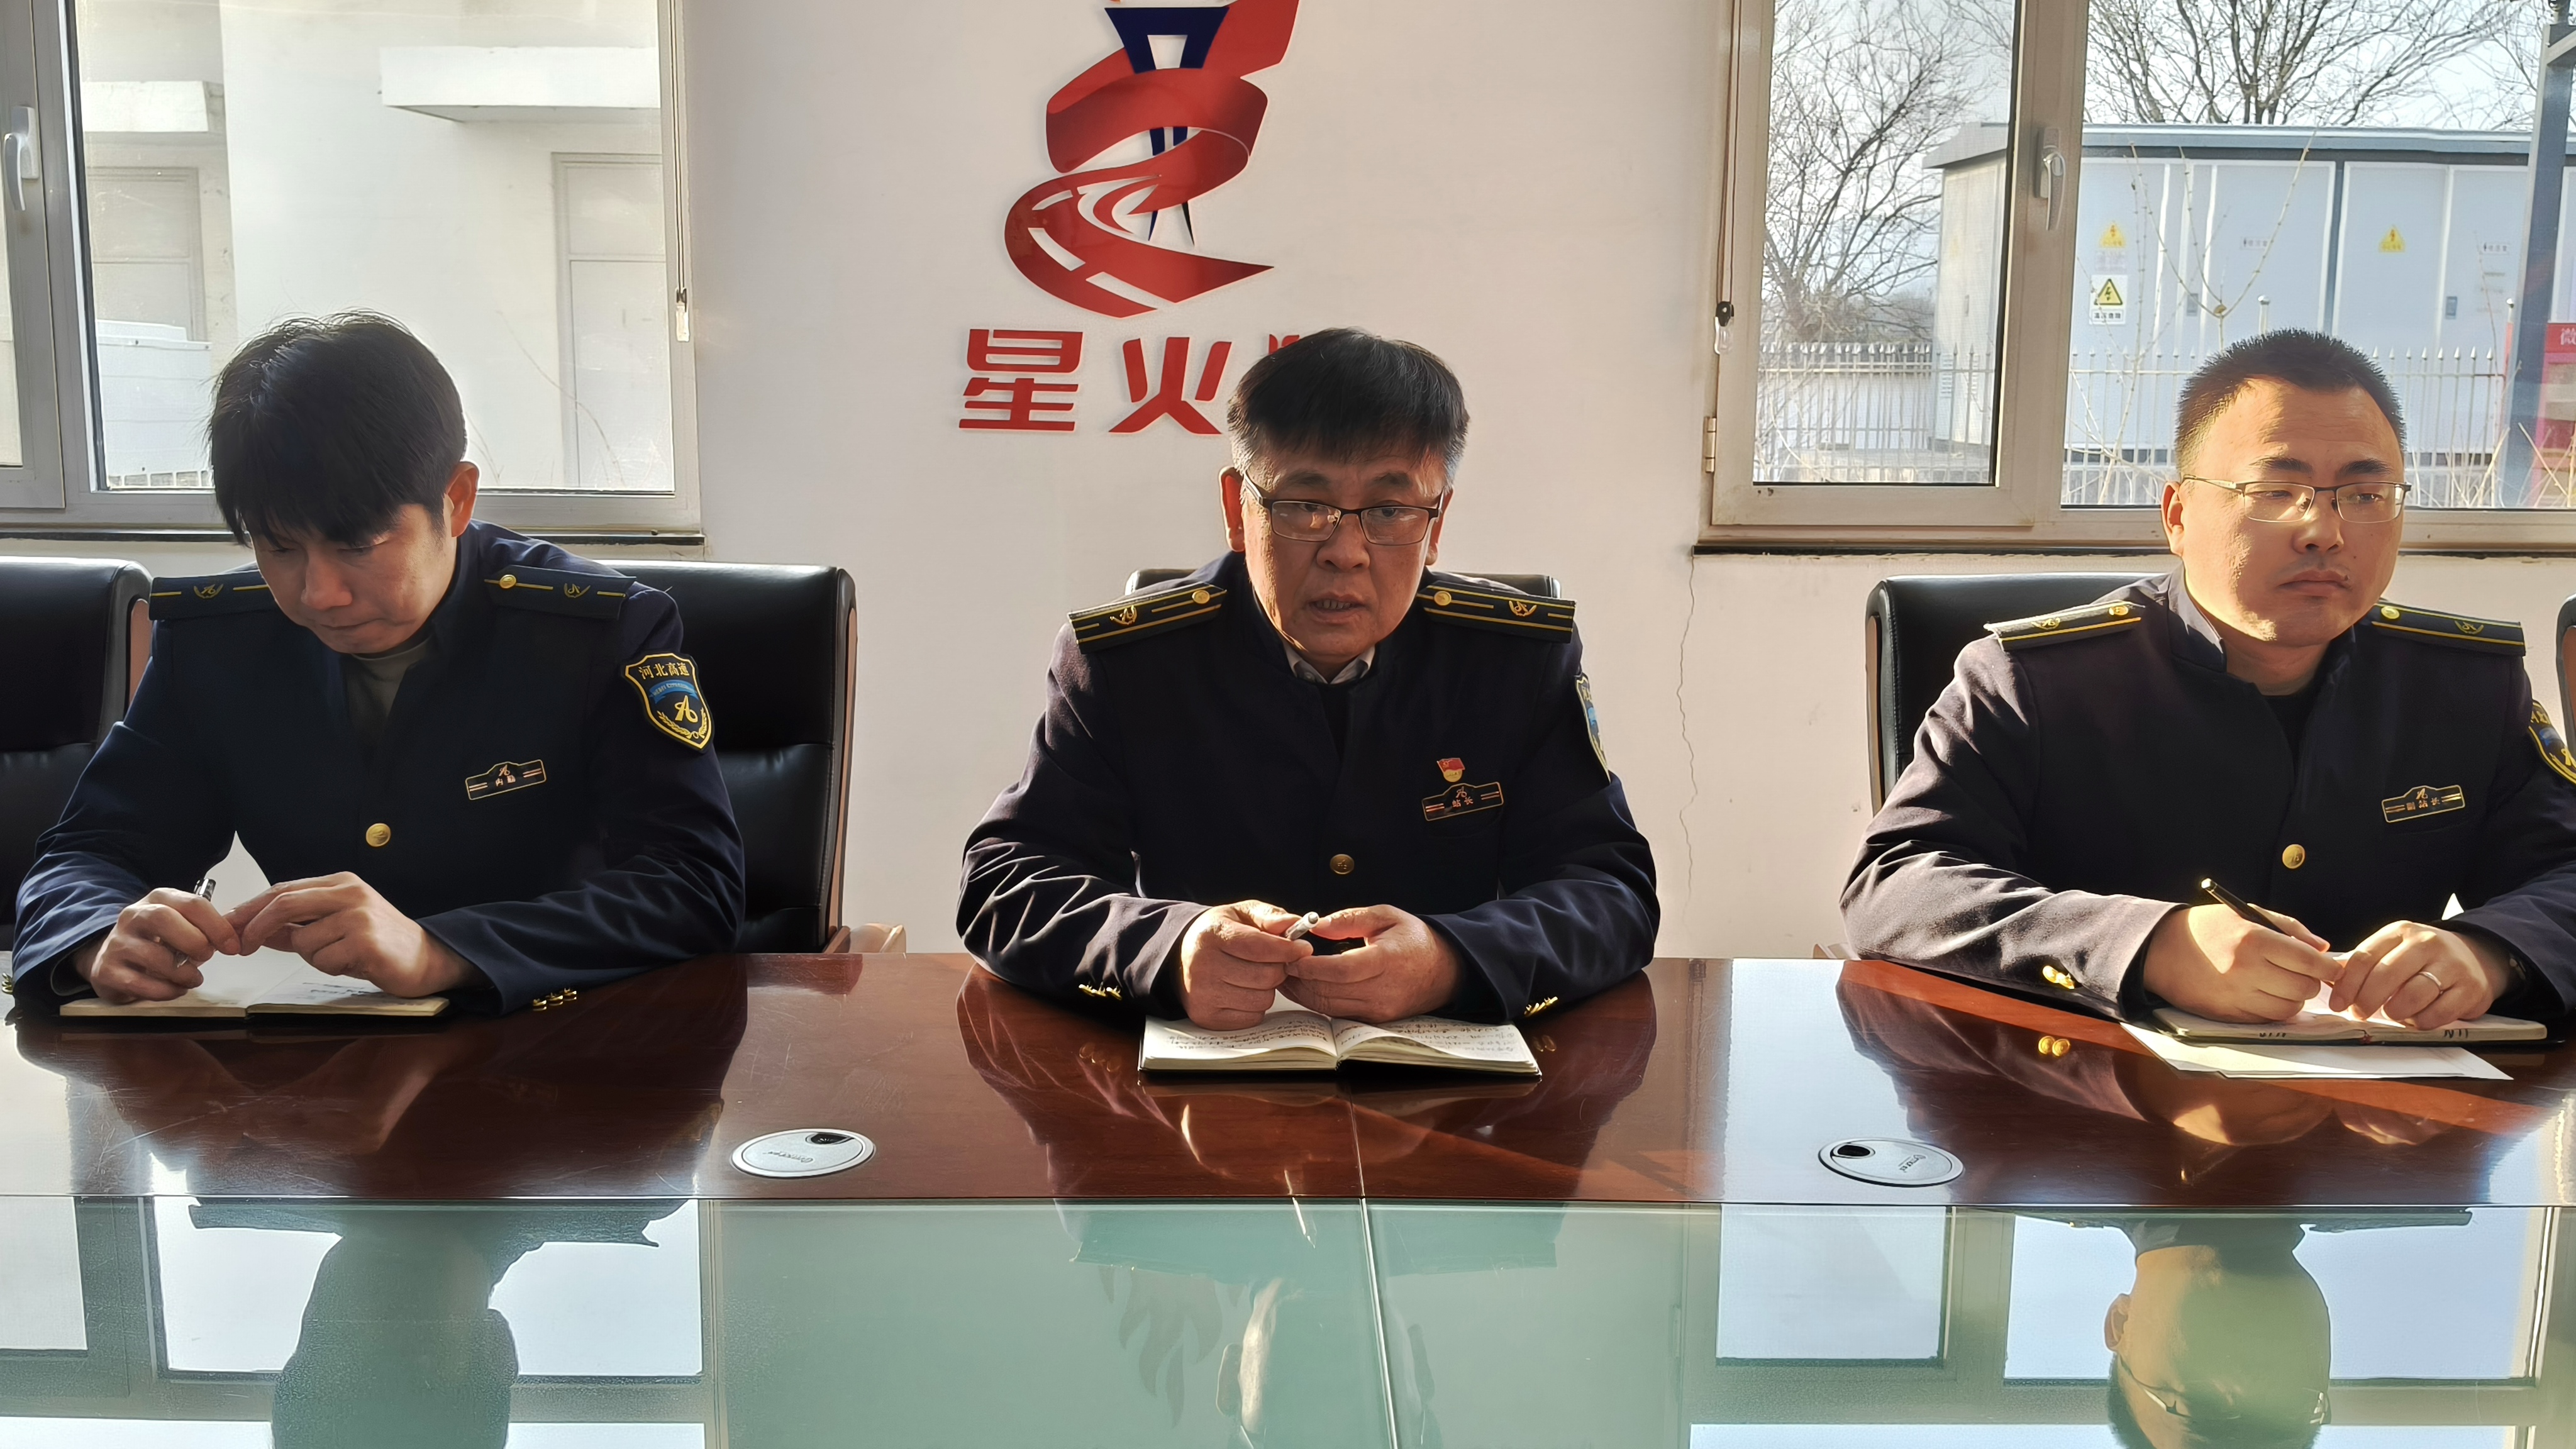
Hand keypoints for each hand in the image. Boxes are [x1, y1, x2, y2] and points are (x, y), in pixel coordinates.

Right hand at [82, 888, 241, 1003]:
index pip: (191, 903)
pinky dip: (164, 990)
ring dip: (181, 972)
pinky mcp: (105, 971)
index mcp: (158, 900)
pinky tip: (175, 990)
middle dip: (193, 940)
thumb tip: (233, 941)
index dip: (217, 925)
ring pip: (152, 955)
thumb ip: (205, 930)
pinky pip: (138, 983)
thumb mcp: (180, 927)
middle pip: (162, 918)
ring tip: (194, 979)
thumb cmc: (156, 942)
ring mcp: (116, 943)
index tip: (232, 946)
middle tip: (207, 956)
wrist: (112, 958)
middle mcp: (133, 916)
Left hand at [227, 873, 477, 997]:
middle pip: (284, 903)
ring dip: (312, 957)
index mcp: (341, 883)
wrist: (427, 959)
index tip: (228, 927)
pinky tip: (355, 964)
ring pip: (303, 940)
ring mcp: (359, 916)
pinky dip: (331, 968)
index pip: (283, 890)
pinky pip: (323, 959)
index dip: (250, 909)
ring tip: (341, 957)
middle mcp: (350, 893)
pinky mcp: (366, 942)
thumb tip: (253, 930)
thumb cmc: (380, 943)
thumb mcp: (336, 927)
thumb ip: (297, 926)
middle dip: (256, 928)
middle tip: (242, 948)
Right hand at [1177, 901, 1311, 1028]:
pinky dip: (1255, 1006)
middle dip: (1278, 968)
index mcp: (1212, 935)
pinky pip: (1252, 1017)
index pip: (1260, 946)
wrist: (1182, 959)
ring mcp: (1203, 995)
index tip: (1303, 948)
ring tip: (1253, 975)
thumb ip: (1269, 915)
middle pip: (1267, 976)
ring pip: (1263, 999)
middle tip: (1274, 961)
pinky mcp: (1207, 1017)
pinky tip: (1243, 992)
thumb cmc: (1218, 934)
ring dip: (1267, 989)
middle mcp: (1203, 966)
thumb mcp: (1240, 914)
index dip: (1288, 949)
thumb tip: (1294, 923)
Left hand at [1280, 905, 1460, 1022]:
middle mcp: (1383, 991)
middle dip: (1298, 980)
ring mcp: (1379, 1010)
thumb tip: (1316, 925)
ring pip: (1329, 1007)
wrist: (1445, 971)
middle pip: (1329, 992)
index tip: (1289, 955)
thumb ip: (1350, 918)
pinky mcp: (1375, 1020)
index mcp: (1387, 961)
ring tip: (1284, 976)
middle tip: (1277, 964)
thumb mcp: (1387, 915)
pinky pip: (1338, 1014)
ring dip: (1302, 994)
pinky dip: (1317, 1002)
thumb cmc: (1415, 940)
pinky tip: (1304, 988)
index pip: (1340, 970)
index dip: (1310, 966)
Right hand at [2139, 903, 2339, 1022]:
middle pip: (2304, 988)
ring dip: (2294, 999)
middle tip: (2304, 973)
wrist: (2158, 949)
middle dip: (2311, 982)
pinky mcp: (2228, 1014)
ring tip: (2283, 984)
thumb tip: (2322, 948)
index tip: (2334, 968)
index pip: (2309, 962)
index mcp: (2254, 940)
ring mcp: (2237, 995)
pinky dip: (2274, 1010)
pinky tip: (2266, 995)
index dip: (2330, 967)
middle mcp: (2247, 970)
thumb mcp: (2245, 914)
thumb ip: (2288, 928)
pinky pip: (2267, 1020)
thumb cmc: (2205, 928)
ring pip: (2289, 1009)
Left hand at [2328, 921, 2505, 1029]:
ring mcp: (2453, 965)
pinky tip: (2415, 1019)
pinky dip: (2421, 1022)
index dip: (2347, 984)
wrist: (2476, 957)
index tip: (2337, 1003)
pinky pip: (2439, 1013)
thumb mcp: (2393, 950)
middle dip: (2366, 1000)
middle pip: (2386, 975)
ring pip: (2413, 995)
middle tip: (2359, 1014)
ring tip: (2390, 1014)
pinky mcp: (2472, 989)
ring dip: (2395, 1011)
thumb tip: (2326, 978)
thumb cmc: (2421, 959)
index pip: (2365, 957)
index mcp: (2402, 931)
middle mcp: (2428, 943)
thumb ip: (2363, 963)